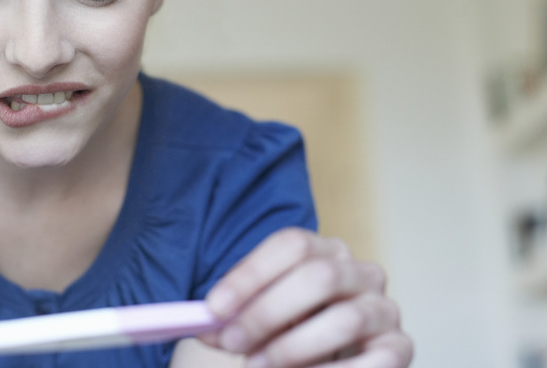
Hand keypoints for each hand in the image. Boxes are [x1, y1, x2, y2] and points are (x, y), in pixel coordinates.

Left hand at [202, 228, 412, 367]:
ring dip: (293, 348)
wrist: (323, 365)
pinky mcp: (399, 349)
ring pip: (344, 320)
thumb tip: (201, 324)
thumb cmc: (287, 335)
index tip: (215, 308)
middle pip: (318, 276)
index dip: (251, 274)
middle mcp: (361, 272)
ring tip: (258, 366)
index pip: (292, 245)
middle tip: (232, 341)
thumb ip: (232, 320)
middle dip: (267, 312)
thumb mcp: (258, 321)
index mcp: (325, 251)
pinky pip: (371, 362)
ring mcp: (384, 309)